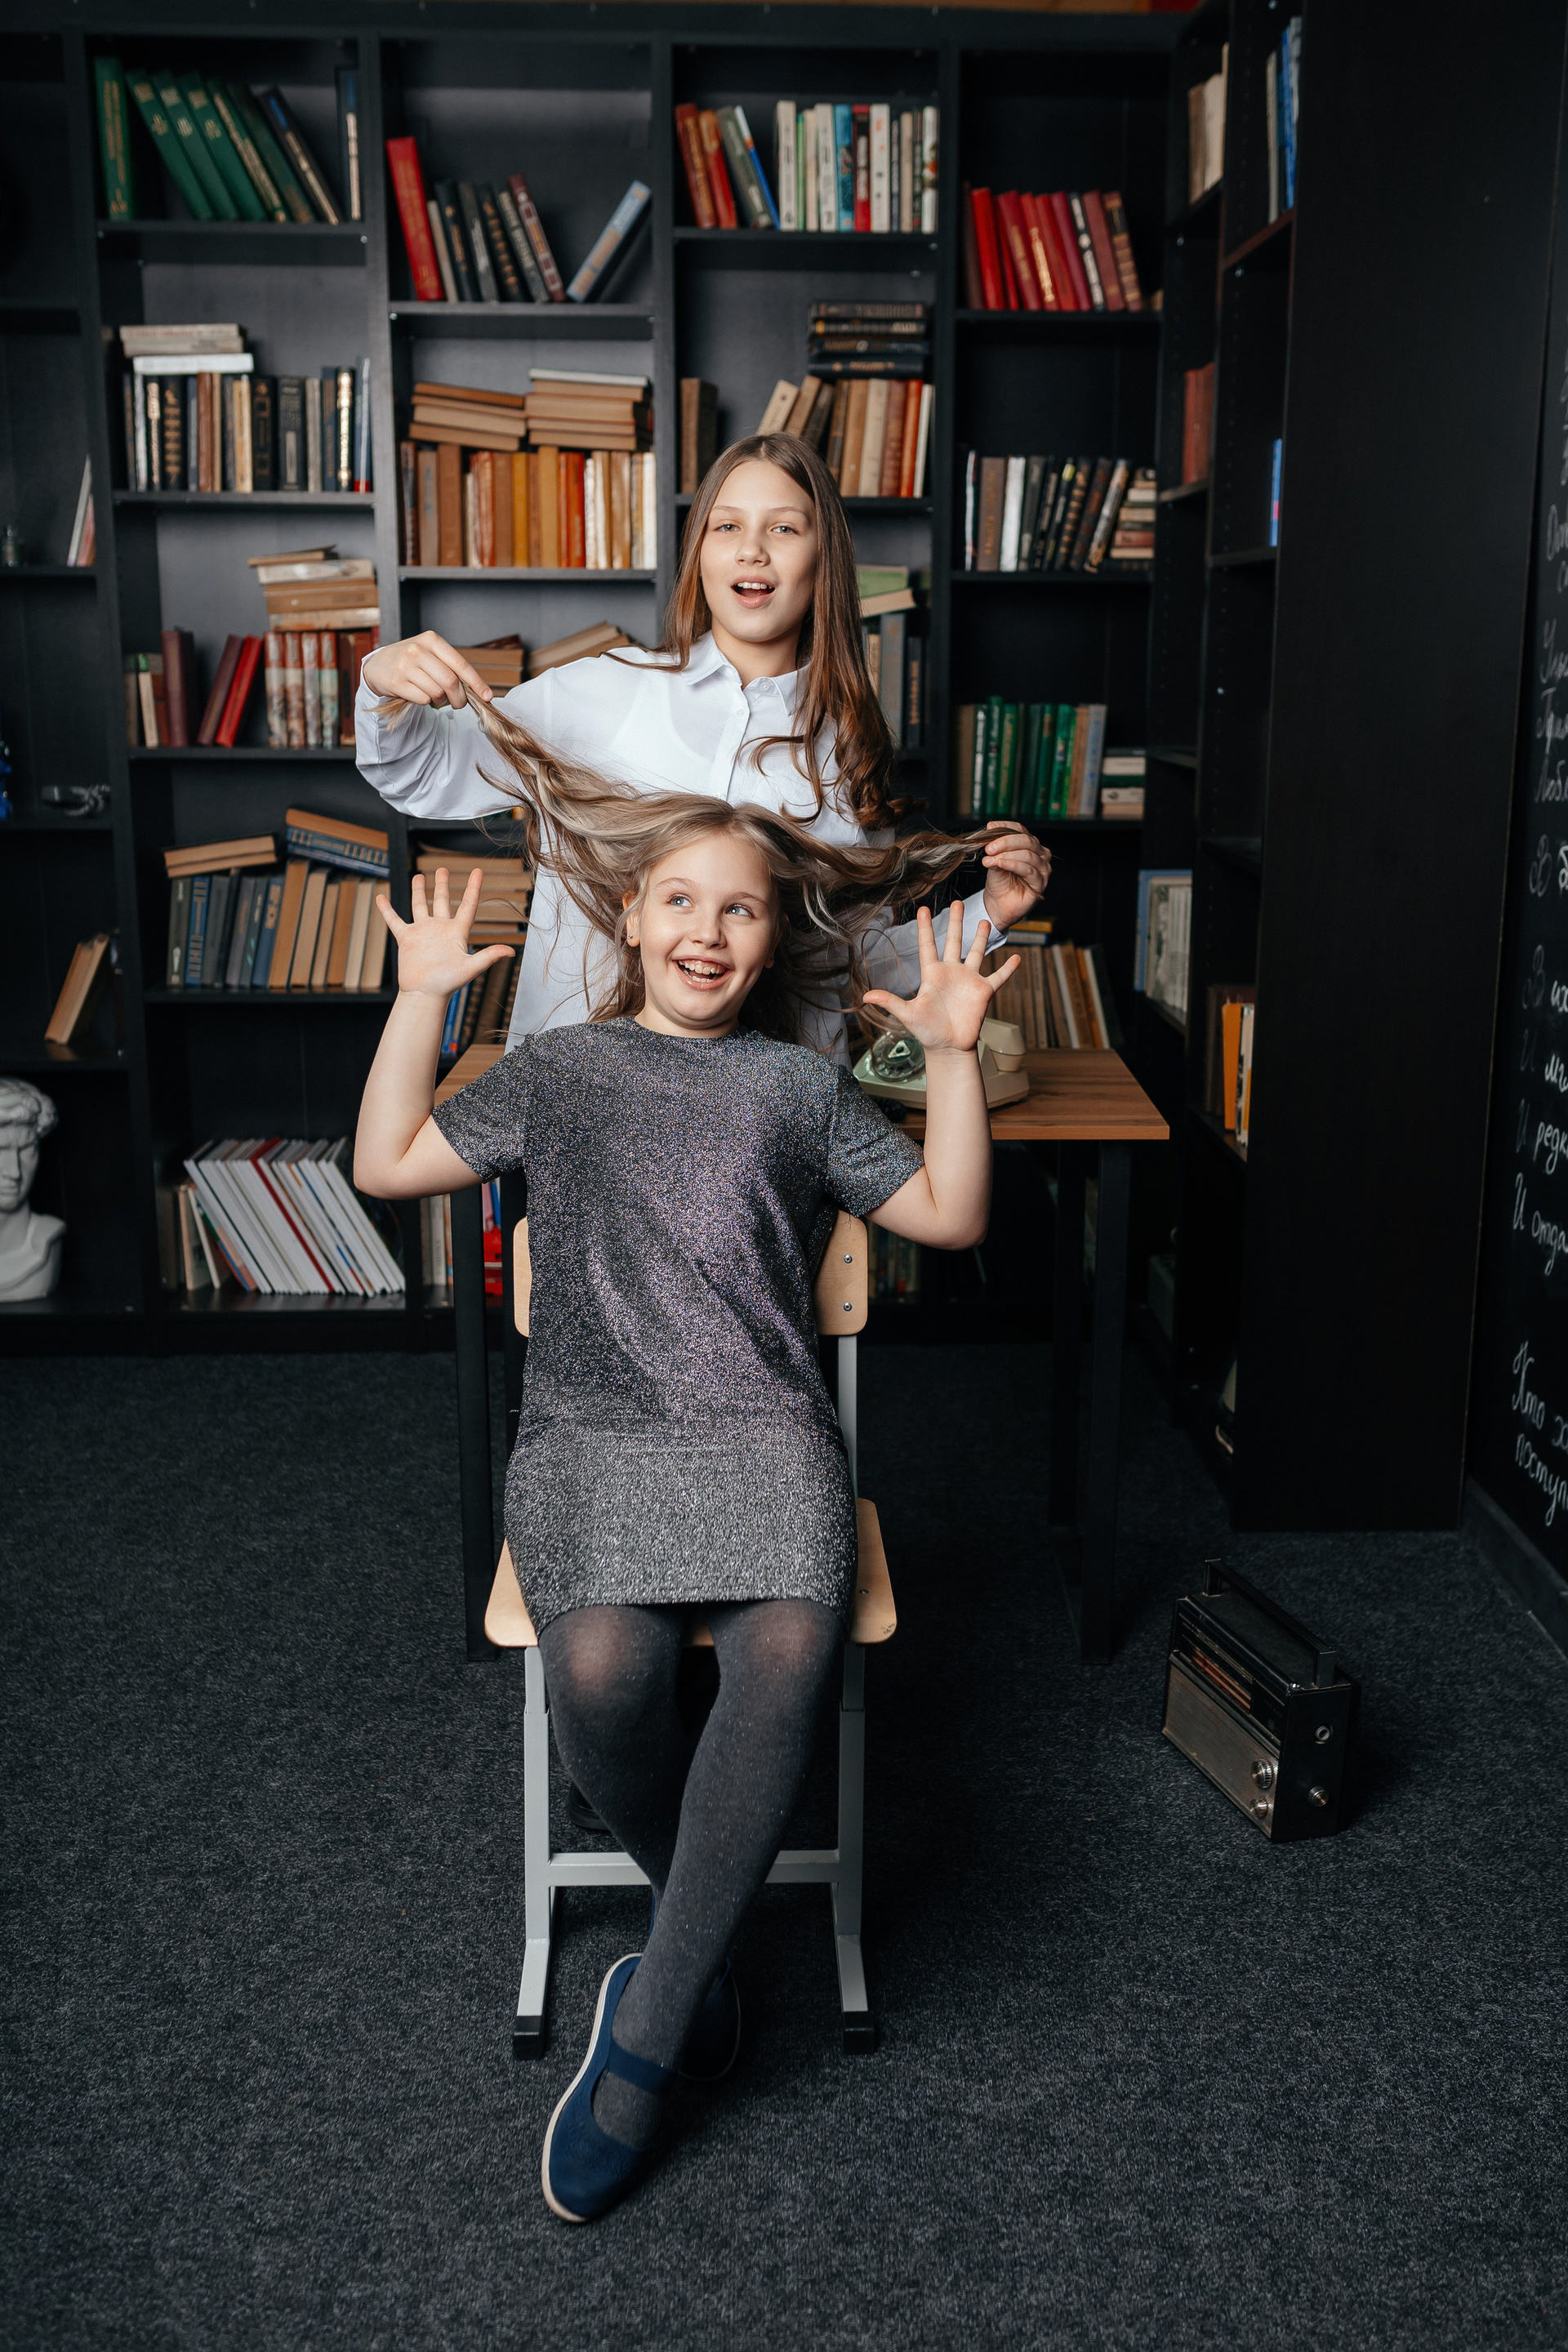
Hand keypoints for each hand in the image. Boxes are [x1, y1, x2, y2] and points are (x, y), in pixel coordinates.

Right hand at [361, 631, 493, 710]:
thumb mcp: (429, 654)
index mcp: (431, 640)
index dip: (476, 682)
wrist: (378, 665)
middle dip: (459, 698)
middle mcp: (418, 650)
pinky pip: (423, 699)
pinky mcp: (396, 682)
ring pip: (437, 692)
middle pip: (450, 681)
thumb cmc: (411, 661)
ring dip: (441, 701)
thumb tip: (475, 689)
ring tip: (434, 696)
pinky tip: (419, 695)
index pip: (460, 664)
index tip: (487, 696)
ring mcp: (405, 665)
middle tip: (458, 704)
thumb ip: (449, 666)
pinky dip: (426, 702)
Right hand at [376, 868, 513, 1001]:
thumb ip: (488, 956)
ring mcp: (423, 933)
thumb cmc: (448, 984)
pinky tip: (381, 898)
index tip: (478, 871)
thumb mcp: (470, 967)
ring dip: (419, 891)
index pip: (467, 905)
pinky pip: (395, 921)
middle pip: (442, 901)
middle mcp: (440, 929)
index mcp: (457, 932)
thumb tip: (510, 951)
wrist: (424, 995)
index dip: (473, 888)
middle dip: (442, 885)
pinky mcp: (407, 939)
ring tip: (419, 876)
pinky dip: (387, 910)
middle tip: (443, 869)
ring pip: (420, 906)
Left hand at [863, 905, 1020, 1056]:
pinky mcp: (983, 992)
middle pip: (954, 942)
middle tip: (958, 902)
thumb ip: (890, 1002)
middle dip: (955, 922)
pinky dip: (1008, 969)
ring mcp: (969, 981)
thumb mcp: (908, 1015)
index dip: (925, 928)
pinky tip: (1017, 957)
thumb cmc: (927, 1032)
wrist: (948, 1048)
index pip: (927, 946)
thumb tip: (866, 996)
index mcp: (932, 975)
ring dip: (981, 938)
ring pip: (977, 953)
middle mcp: (951, 973)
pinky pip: (999, 977)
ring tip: (985, 921)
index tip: (922, 909)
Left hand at [979, 821, 1050, 929]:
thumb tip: (991, 830)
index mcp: (1030, 845)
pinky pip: (1028, 870)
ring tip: (991, 859)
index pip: (1020, 830)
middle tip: (989, 847)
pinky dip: (1012, 865)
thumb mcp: (994, 859)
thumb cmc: (999, 881)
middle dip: (1005, 842)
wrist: (998, 904)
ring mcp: (1043, 869)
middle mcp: (1040, 854)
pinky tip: (1000, 864)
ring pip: (1027, 854)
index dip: (1005, 827)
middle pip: (1026, 840)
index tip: (990, 828)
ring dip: (1006, 855)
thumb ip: (996, 847)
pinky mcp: (1040, 883)